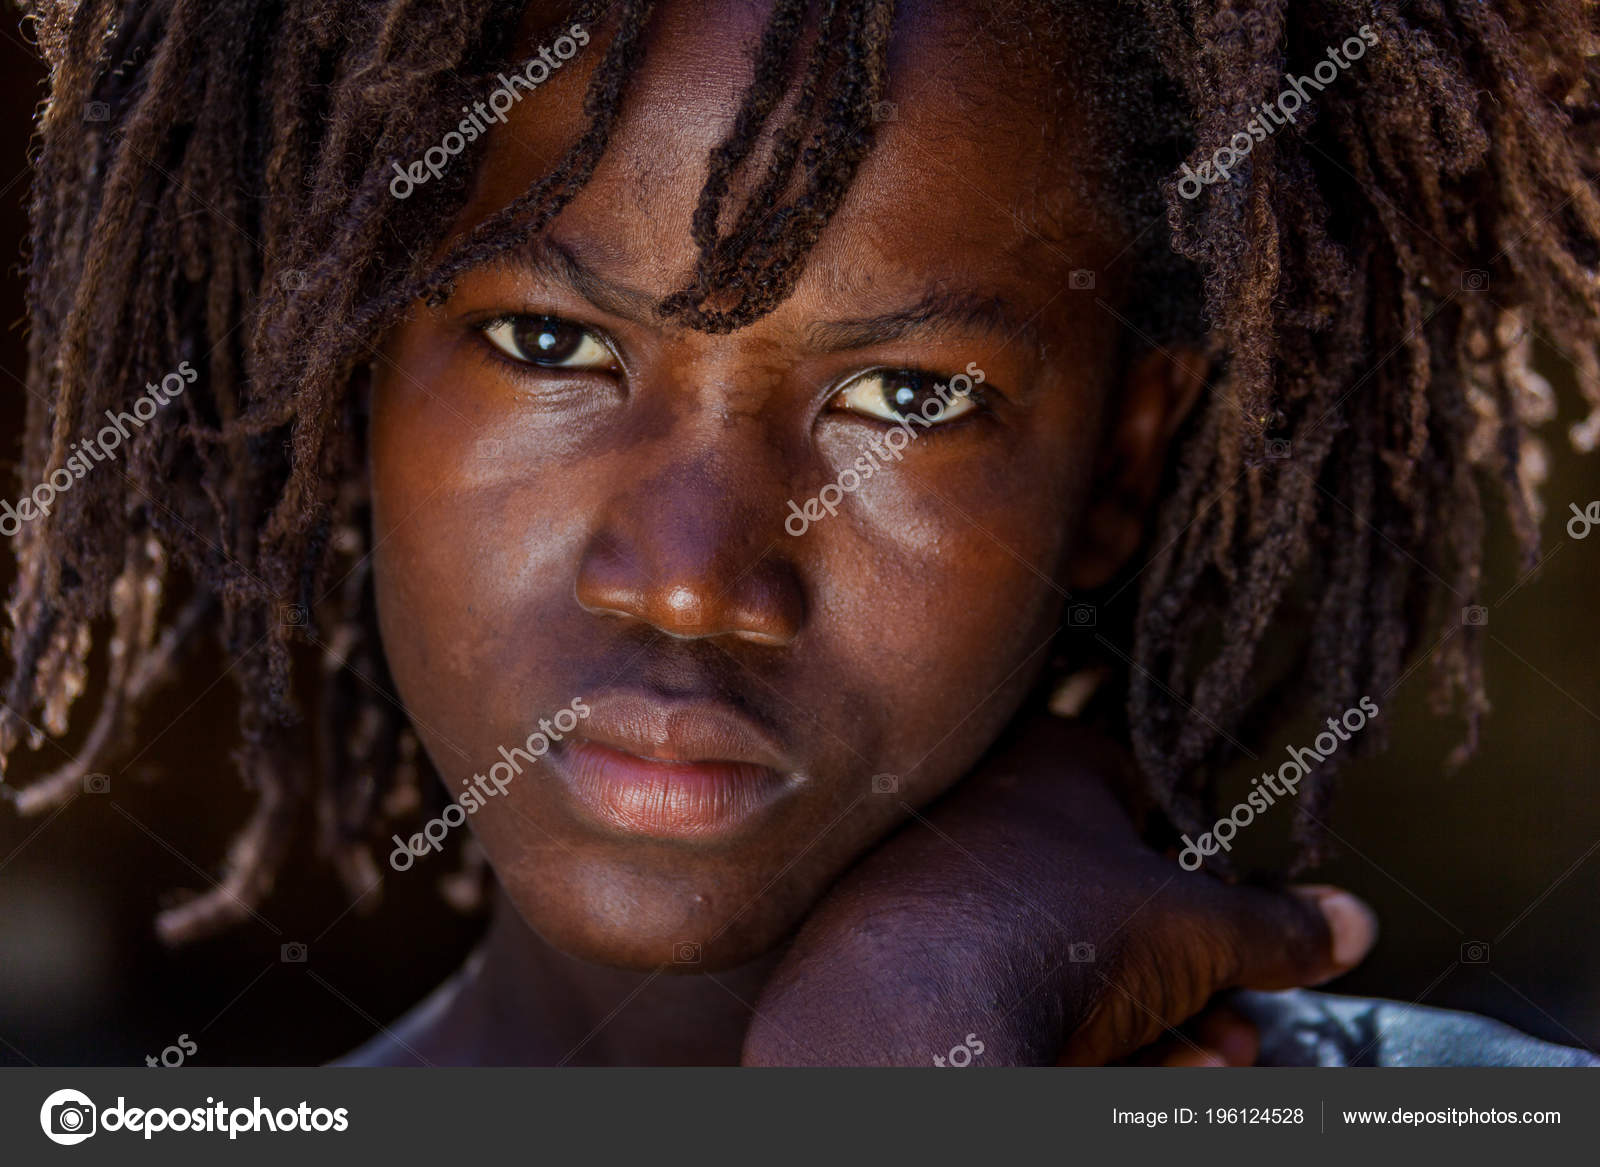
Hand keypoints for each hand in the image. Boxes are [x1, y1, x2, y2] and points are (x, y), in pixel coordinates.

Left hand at [741, 712, 1375, 1064]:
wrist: (911, 1025)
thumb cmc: (1052, 937)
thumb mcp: (1194, 930)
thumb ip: (1274, 925)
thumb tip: (1351, 919)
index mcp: (1046, 761)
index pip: (1147, 792)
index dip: (1206, 863)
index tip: (1243, 925)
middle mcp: (980, 809)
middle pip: (1112, 888)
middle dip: (1192, 968)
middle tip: (1237, 1023)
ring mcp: (933, 883)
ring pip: (1066, 946)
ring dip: (1151, 1011)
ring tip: (1207, 1061)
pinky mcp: (904, 956)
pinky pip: (1006, 983)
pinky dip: (1075, 1026)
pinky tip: (1140, 1072)